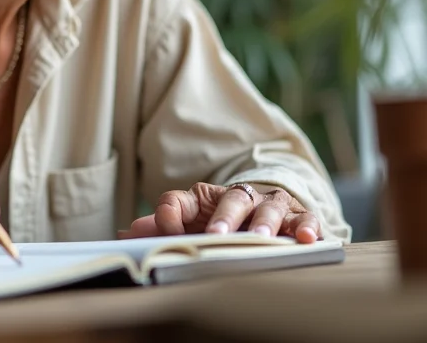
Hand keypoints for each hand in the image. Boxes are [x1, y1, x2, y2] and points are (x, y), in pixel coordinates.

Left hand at [119, 182, 320, 243]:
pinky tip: (308, 238)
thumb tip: (126, 235)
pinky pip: (306, 218)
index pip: (180, 200)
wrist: (263, 209)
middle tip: (217, 235)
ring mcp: (270, 205)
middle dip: (224, 217)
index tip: (167, 231)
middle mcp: (239, 196)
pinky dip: (308, 226)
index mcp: (203, 198)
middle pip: (231, 199)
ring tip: (260, 238)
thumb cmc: (219, 220)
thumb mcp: (188, 225)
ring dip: (265, 223)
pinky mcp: (299, 217)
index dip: (170, 215)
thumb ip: (159, 228)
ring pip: (269, 208)